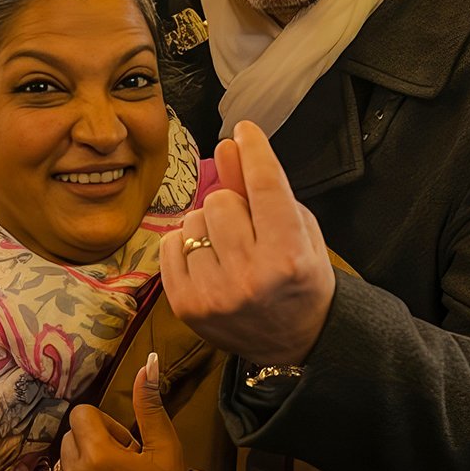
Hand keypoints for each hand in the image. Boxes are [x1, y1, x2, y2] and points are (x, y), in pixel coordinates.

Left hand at [44, 354, 193, 470]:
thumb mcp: (167, 450)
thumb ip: (150, 405)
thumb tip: (147, 363)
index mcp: (97, 455)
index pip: (82, 414)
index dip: (105, 426)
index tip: (125, 446)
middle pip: (70, 439)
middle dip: (92, 446)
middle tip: (120, 468)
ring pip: (60, 467)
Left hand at [161, 121, 334, 367]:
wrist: (295, 341)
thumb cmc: (300, 277)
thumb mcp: (298, 229)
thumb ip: (262, 186)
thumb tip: (230, 143)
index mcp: (289, 257)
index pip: (264, 186)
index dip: (254, 150)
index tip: (245, 129)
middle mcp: (251, 277)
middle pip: (219, 200)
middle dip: (232, 203)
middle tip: (248, 226)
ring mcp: (214, 295)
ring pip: (192, 220)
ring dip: (209, 225)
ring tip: (231, 249)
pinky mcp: (186, 306)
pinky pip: (169, 243)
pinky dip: (186, 244)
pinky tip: (209, 260)